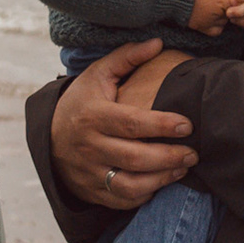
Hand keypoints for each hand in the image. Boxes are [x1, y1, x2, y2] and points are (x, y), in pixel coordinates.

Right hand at [50, 39, 196, 209]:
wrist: (49, 137)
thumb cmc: (83, 102)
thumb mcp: (98, 74)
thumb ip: (127, 57)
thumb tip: (157, 43)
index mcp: (92, 116)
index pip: (131, 123)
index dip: (161, 125)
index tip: (187, 124)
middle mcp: (89, 146)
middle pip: (135, 158)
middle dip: (170, 157)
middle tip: (194, 152)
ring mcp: (89, 172)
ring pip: (130, 184)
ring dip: (162, 179)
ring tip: (184, 167)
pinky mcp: (92, 191)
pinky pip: (123, 199)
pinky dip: (146, 194)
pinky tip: (162, 181)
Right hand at [188, 0, 236, 35]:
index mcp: (225, 0)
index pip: (242, 2)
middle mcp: (220, 14)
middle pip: (235, 12)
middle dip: (231, 5)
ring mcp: (211, 22)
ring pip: (227, 21)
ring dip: (224, 15)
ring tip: (214, 3)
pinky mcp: (203, 28)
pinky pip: (217, 30)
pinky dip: (217, 24)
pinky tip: (211, 14)